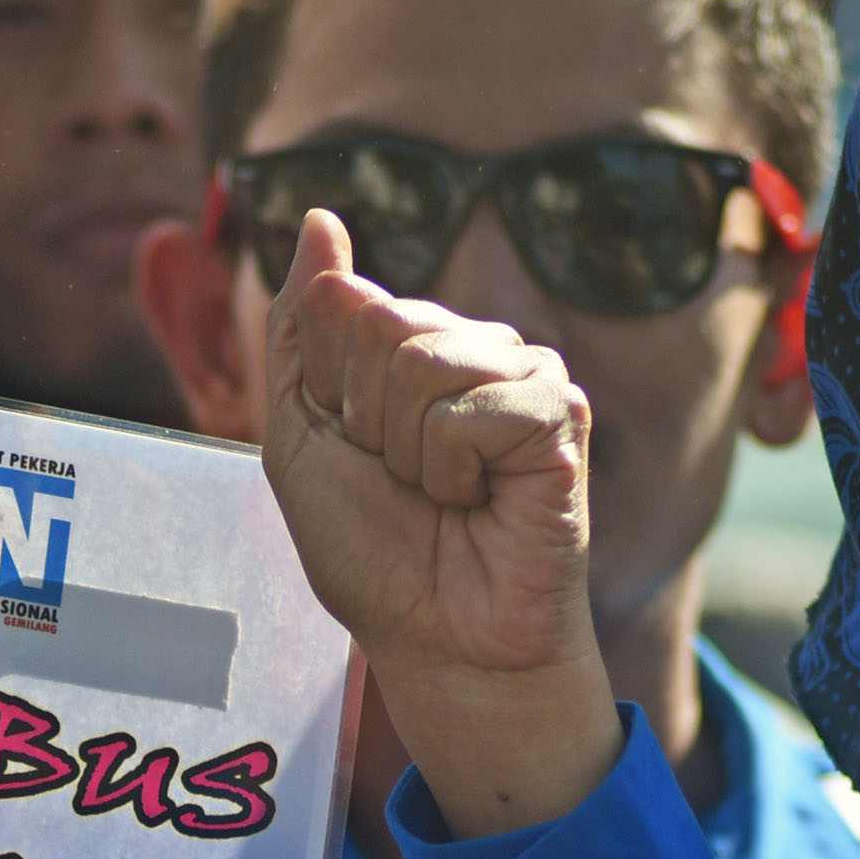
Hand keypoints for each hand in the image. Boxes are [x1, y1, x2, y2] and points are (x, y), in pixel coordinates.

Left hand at [259, 209, 620, 836]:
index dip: (329, 395)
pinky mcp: (559, 415)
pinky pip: (473, 408)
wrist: (434, 641)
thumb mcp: (300, 434)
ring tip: (443, 497)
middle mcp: (473, 346)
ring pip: (422, 361)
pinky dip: (453, 470)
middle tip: (403, 483)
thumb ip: (302, 327)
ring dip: (408, 451)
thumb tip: (319, 217)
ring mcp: (523, 374)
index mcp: (411, 342)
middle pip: (379, 323)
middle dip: (366, 421)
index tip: (357, 454)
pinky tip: (482, 503)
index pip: (341, 302)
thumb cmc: (371, 551)